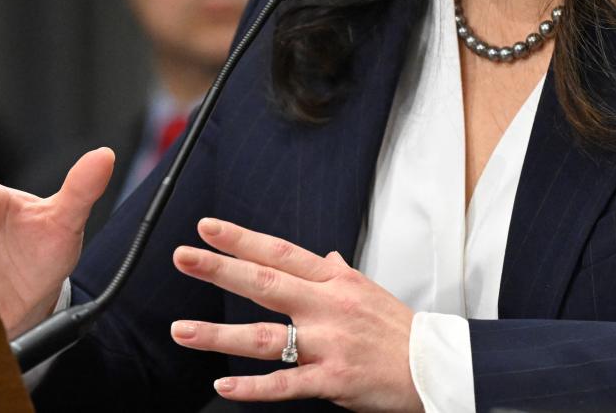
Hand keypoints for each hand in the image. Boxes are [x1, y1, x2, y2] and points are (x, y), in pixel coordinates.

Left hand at [169, 218, 422, 411]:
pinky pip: (285, 383)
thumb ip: (337, 274)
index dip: (242, 239)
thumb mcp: (367, 291)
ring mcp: (328, 343)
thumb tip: (323, 257)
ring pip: (264, 337)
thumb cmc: (397, 329)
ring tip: (182, 330)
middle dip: (220, 269)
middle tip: (184, 258)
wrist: (433, 365)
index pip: (280, 253)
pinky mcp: (332, 379)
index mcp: (334, 281)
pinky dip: (252, 387)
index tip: (208, 228)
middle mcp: (327, 307)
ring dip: (219, 335)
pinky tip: (224, 384)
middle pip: (265, 283)